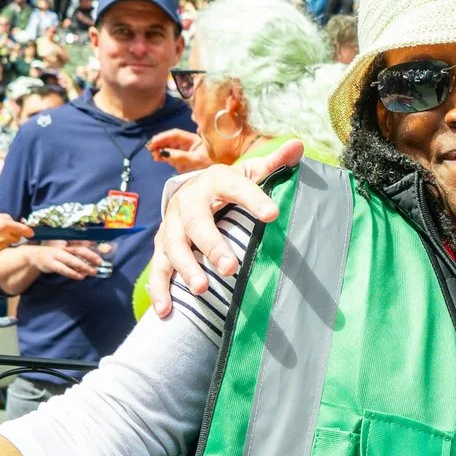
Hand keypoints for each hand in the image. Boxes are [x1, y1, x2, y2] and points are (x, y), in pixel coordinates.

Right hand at [0, 211, 31, 259]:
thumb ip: (2, 218)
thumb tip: (13, 221)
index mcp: (3, 225)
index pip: (23, 229)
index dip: (28, 230)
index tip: (30, 231)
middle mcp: (4, 237)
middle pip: (18, 237)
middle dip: (15, 234)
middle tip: (6, 230)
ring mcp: (0, 247)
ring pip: (10, 243)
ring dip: (7, 239)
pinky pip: (2, 248)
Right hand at [27, 240, 107, 280]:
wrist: (34, 256)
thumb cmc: (53, 253)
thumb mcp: (65, 251)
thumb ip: (77, 253)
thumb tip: (94, 258)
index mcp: (67, 242)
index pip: (82, 242)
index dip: (93, 246)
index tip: (106, 250)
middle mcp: (62, 247)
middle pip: (79, 250)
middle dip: (90, 256)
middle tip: (99, 263)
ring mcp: (56, 255)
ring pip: (71, 260)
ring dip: (83, 266)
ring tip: (92, 272)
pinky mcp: (51, 264)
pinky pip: (63, 269)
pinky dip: (72, 273)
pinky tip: (80, 276)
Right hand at [144, 138, 300, 317]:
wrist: (190, 192)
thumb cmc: (229, 187)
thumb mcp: (249, 173)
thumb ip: (273, 164)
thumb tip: (297, 145)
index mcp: (215, 181)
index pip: (236, 187)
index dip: (254, 199)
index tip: (273, 214)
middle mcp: (189, 202)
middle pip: (196, 223)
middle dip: (212, 246)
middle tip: (230, 268)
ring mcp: (171, 226)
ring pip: (173, 247)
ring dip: (186, 269)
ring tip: (202, 290)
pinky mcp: (162, 247)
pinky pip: (158, 269)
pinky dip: (160, 289)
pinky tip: (166, 311)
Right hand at [147, 128, 208, 173]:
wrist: (216, 178)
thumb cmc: (210, 166)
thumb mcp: (195, 161)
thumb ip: (179, 156)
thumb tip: (164, 153)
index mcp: (193, 139)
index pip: (175, 135)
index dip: (163, 137)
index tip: (153, 141)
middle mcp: (187, 144)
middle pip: (170, 140)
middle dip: (159, 143)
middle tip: (150, 148)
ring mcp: (183, 152)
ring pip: (167, 147)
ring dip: (159, 150)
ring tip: (153, 155)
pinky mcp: (180, 160)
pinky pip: (168, 156)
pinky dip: (162, 156)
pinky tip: (156, 158)